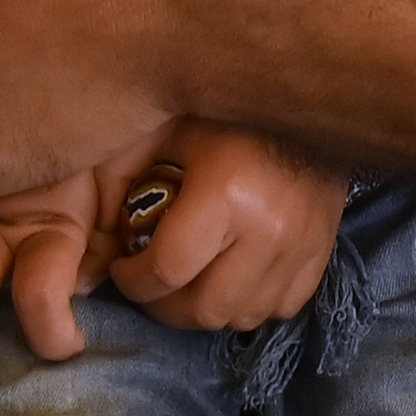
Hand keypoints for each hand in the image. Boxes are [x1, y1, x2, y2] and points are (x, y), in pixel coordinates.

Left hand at [112, 122, 344, 331]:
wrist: (306, 97)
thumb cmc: (224, 113)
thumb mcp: (167, 131)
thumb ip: (123, 175)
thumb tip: (92, 233)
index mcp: (226, 191)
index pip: (167, 271)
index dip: (133, 281)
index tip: (124, 266)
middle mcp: (268, 228)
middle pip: (204, 309)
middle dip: (166, 305)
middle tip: (152, 281)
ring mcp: (301, 248)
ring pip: (241, 318)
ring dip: (208, 307)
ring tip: (191, 277)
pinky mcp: (323, 256)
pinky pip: (279, 310)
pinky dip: (250, 302)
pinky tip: (233, 272)